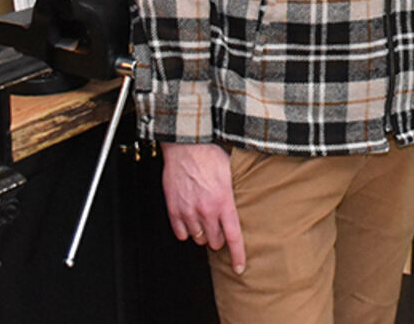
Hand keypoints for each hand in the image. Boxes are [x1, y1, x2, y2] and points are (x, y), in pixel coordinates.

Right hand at [161, 141, 245, 273]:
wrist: (186, 146)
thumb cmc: (210, 156)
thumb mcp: (230, 174)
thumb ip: (233, 195)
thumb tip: (240, 209)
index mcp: (224, 202)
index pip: (234, 237)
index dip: (238, 255)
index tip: (240, 267)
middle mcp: (207, 211)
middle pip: (216, 242)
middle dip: (219, 237)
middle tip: (219, 225)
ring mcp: (189, 212)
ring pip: (199, 239)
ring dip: (203, 233)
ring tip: (204, 218)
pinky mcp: (174, 210)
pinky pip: (181, 234)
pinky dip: (186, 230)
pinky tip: (190, 219)